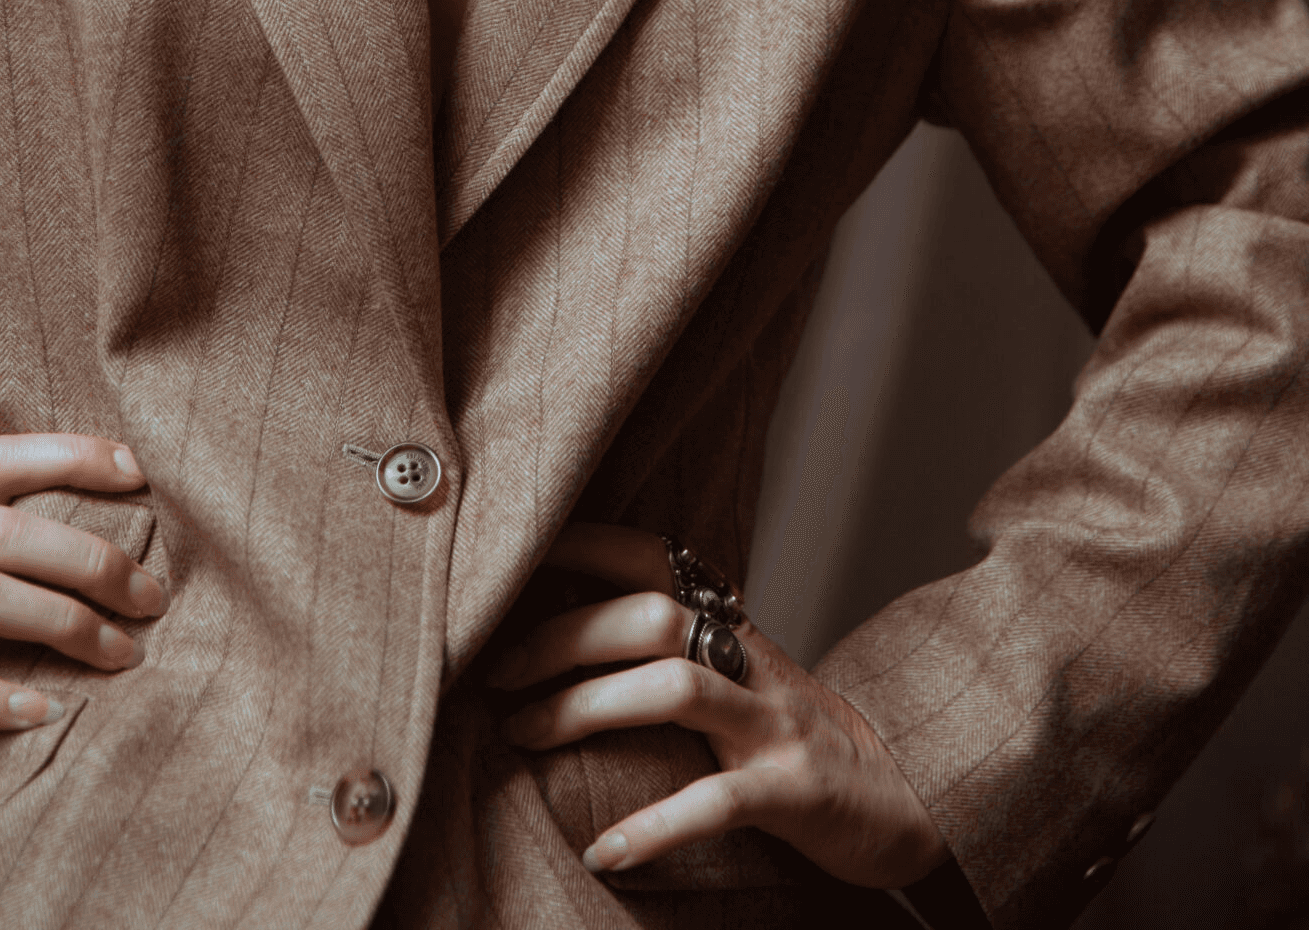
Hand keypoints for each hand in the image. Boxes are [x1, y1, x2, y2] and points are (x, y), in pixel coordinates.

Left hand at [490, 522, 945, 888]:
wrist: (903, 797)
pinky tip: (603, 853)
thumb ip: (671, 651)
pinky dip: (654, 827)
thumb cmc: (793, 737)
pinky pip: (716, 803)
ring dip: (586, 707)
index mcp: (730, 630)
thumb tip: (559, 635)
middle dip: (561, 636)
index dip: (583, 544)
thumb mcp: (736, 678)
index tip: (512, 556)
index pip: (653, 557)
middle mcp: (749, 662)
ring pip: (674, 689)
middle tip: (494, 675)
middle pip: (650, 615)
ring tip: (520, 737)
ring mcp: (772, 724)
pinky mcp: (793, 791)